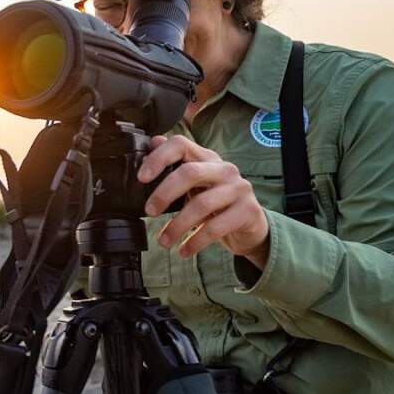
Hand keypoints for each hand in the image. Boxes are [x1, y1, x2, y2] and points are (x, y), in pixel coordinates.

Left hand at [137, 134, 270, 266]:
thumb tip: (152, 143)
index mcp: (208, 158)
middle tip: (149, 212)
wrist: (251, 228)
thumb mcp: (195, 185)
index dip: (158, 158)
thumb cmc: (218, 205)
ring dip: (177, 226)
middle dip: (164, 193)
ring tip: (164, 241)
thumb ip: (176, 167)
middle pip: (190, 173)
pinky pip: (215, 227)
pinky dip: (195, 241)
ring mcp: (239, 189)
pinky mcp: (248, 211)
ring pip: (201, 204)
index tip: (141, 178)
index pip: (181, 145)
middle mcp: (225, 169)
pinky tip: (184, 251)